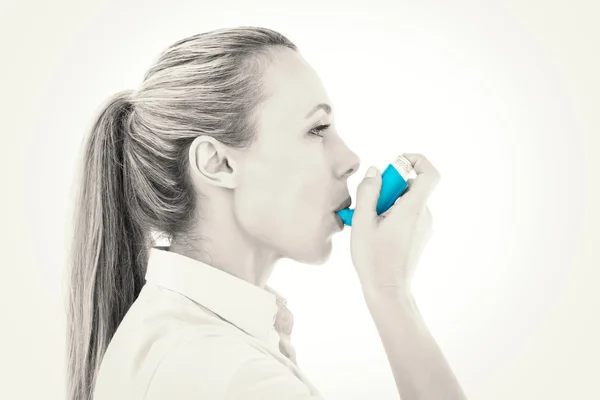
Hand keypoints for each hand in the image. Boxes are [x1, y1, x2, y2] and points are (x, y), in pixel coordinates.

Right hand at [350, 153, 439, 294]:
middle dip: (389, 188)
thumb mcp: (363, 222)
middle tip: (369, 204)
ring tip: (369, 223)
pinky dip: (392, 215)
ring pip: (408, 202)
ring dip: (388, 204)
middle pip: (412, 187)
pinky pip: (408, 215)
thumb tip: (375, 172)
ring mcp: (424, 227)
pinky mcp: (420, 236)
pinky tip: (376, 232)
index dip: (416, 161)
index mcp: (413, 209)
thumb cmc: (374, 259)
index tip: (397, 163)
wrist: (388, 290)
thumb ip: (368, 192)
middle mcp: (424, 215)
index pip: (430, 174)